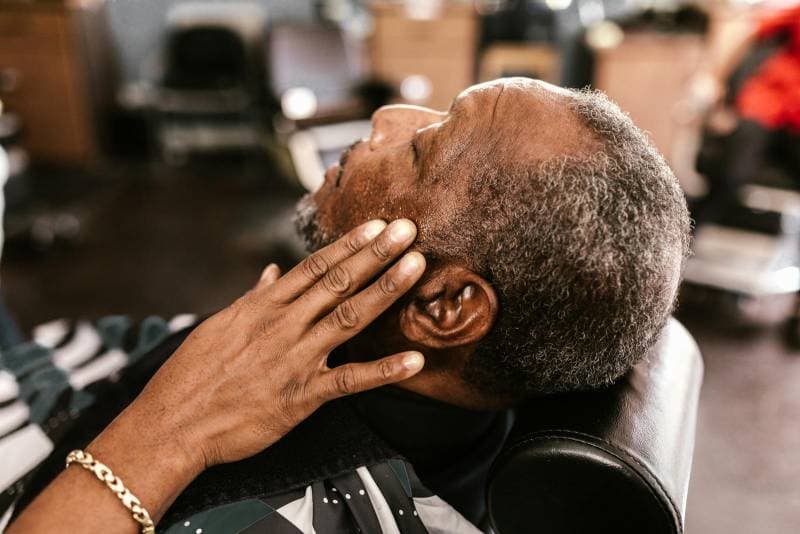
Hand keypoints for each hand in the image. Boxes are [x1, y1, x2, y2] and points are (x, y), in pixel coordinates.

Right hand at [128, 218, 425, 469]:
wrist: (173, 424)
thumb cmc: (192, 375)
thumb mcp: (220, 326)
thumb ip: (253, 298)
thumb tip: (271, 272)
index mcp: (264, 308)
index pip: (314, 267)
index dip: (349, 244)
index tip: (375, 225)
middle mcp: (284, 326)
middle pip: (338, 282)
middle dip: (376, 254)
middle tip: (406, 229)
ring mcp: (295, 359)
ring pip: (349, 317)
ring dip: (386, 290)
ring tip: (415, 266)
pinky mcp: (302, 396)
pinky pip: (351, 380)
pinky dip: (385, 371)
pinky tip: (416, 361)